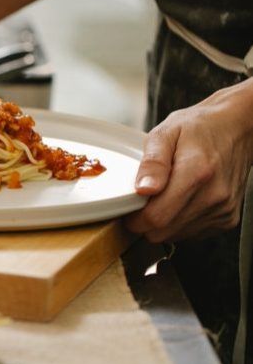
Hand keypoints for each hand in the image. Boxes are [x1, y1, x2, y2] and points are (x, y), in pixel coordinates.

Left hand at [126, 80, 252, 242]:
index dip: (134, 219)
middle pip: (162, 232)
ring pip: (175, 236)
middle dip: (144, 222)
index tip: (128, 209)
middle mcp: (213, 195)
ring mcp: (223, 209)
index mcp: (195, 173)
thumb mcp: (165, 133)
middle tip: (142, 202)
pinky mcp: (228, 218)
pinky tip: (181, 201)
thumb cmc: (199, 128)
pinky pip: (192, 233)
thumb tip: (142, 189)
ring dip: (162, 223)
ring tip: (165, 196)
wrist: (236, 128)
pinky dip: (180, 223)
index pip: (156, 217)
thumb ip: (152, 163)